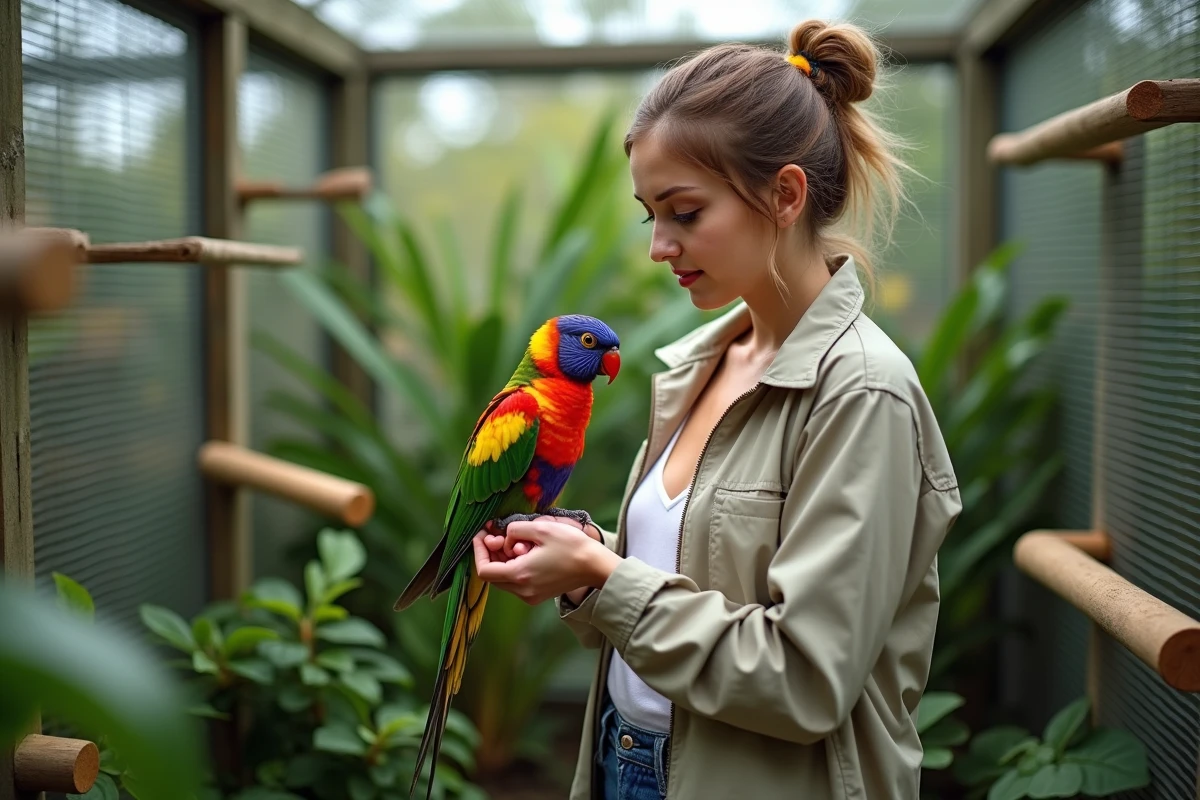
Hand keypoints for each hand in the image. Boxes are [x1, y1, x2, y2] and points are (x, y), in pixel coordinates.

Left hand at [473, 518, 619, 604]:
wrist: (596, 566)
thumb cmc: (571, 546)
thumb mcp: (540, 529)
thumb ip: (514, 530)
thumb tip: (505, 537)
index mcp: (520, 575)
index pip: (484, 570)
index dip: (478, 551)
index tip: (482, 534)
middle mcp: (522, 591)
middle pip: (493, 575)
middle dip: (492, 553)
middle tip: (498, 534)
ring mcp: (530, 596)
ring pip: (504, 578)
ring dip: (504, 559)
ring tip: (518, 541)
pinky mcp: (538, 595)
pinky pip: (517, 581)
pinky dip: (515, 565)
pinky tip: (527, 551)